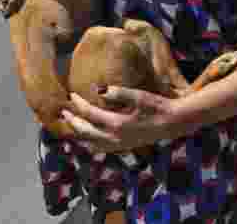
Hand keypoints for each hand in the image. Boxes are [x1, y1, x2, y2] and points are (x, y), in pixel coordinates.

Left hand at [61, 87, 185, 153]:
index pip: (89, 114)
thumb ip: (118, 93)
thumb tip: (99, 89)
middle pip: (85, 132)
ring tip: (72, 123)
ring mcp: (119, 144)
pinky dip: (90, 141)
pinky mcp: (124, 146)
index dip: (78, 104)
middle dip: (72, 121)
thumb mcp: (138, 96)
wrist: (174, 123)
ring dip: (79, 133)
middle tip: (63, 111)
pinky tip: (90, 135)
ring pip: (91, 142)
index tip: (71, 94)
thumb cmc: (157, 106)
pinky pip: (100, 147)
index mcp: (116, 124)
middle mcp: (115, 137)